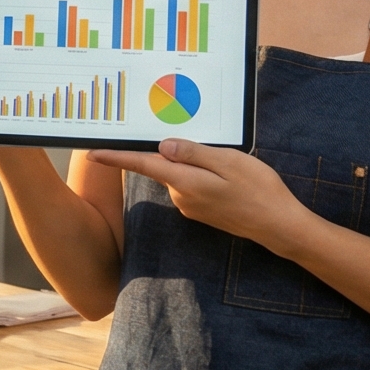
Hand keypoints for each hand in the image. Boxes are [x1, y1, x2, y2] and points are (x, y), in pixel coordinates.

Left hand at [90, 140, 307, 251]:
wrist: (277, 225)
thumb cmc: (258, 190)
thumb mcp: (229, 162)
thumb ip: (194, 153)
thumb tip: (163, 146)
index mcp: (185, 181)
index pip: (143, 165)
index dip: (116, 158)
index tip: (92, 153)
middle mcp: (181, 196)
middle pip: (164, 165)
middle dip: (174, 151)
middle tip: (204, 144)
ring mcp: (190, 206)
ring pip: (181, 174)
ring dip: (194, 164)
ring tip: (229, 164)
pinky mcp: (200, 210)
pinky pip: (192, 184)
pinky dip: (202, 175)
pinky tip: (227, 177)